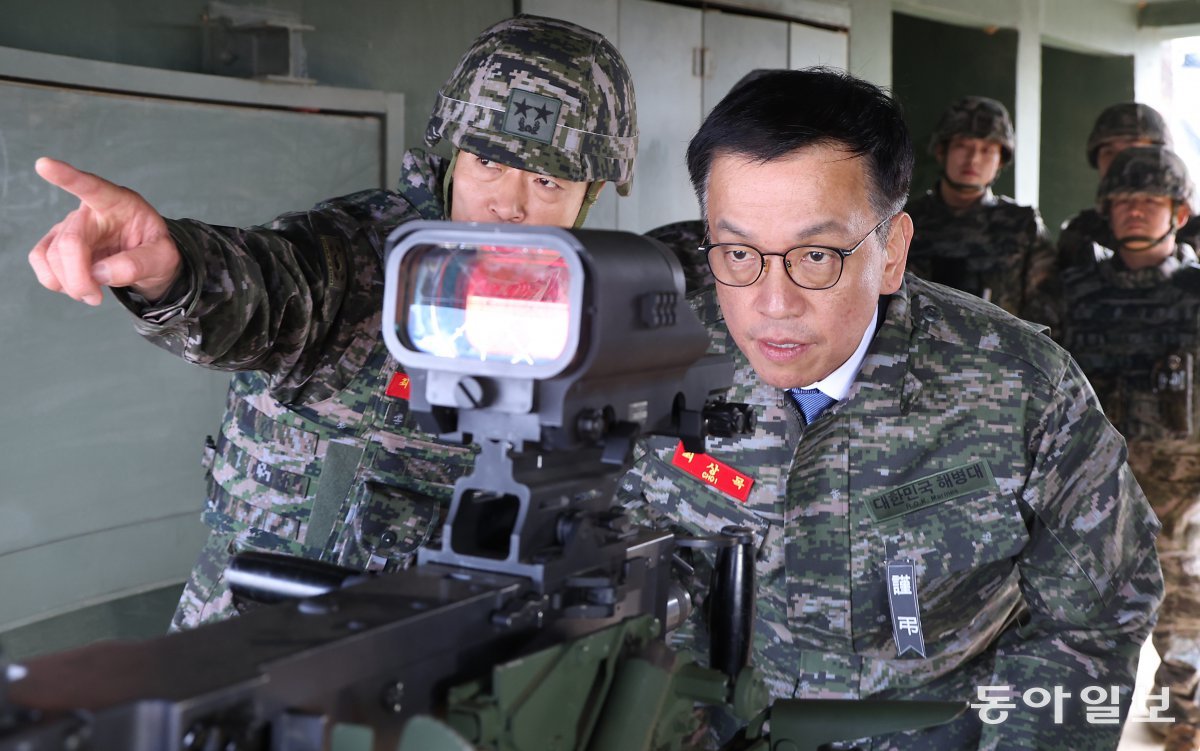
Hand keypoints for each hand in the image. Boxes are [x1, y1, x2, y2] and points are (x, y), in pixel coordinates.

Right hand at [29, 158, 181, 305]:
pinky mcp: (56, 243)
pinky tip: (75, 286)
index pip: (92, 187)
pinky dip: (54, 280)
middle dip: (79, 277)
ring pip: (51, 255)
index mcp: (119, 203)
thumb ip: (139, 264)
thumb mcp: (163, 258)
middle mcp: (89, 211)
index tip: (45, 164)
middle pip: (70, 242)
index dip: (68, 177)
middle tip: (96, 298)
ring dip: (68, 283)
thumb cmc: (155, 250)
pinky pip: (40, 260)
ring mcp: (69, 226)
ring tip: (93, 294)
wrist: (147, 262)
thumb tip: (100, 273)